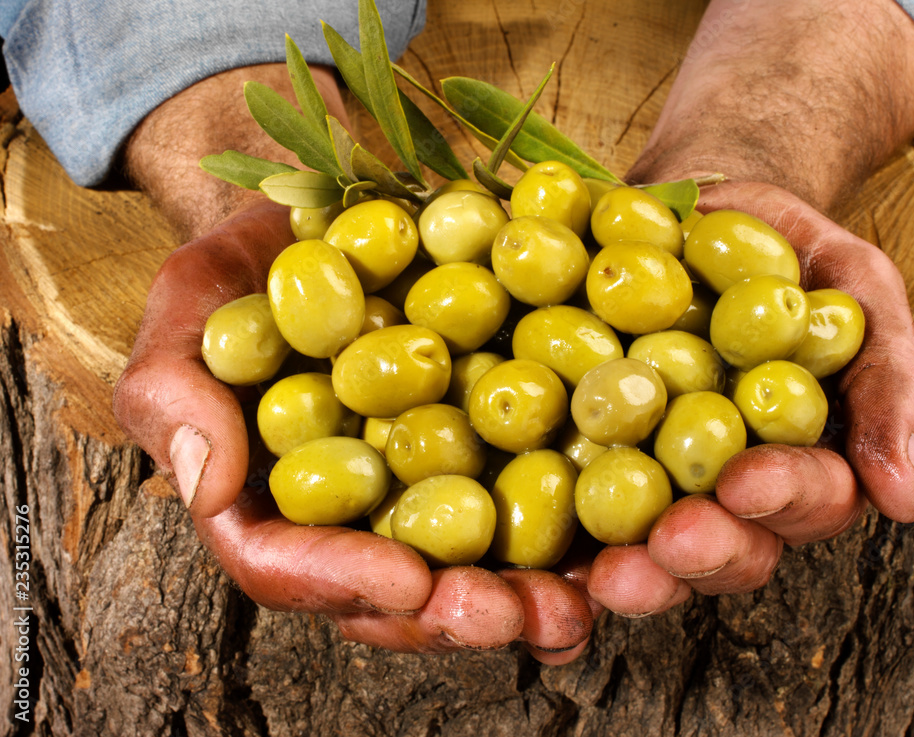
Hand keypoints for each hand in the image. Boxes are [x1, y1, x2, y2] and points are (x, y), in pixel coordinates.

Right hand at [113, 195, 595, 659]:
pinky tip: (617, 547)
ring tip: (575, 606)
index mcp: (272, 496)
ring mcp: (427, 486)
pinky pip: (534, 502)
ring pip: (471, 566)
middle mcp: (354, 512)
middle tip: (510, 617)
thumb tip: (204, 484)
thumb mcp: (193, 302)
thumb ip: (174, 387)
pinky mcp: (495, 449)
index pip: (289, 563)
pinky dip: (574, 536)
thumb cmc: (253, 265)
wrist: (333, 218)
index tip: (407, 581)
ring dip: (526, 599)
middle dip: (454, 614)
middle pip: (395, 589)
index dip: (341, 581)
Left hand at [588, 180, 913, 614]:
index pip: (806, 497)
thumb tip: (902, 501)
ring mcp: (648, 485)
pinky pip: (565, 516)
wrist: (682, 213)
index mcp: (797, 461)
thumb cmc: (778, 251)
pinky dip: (553, 548)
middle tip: (671, 541)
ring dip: (629, 570)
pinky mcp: (578, 466)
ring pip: (645, 552)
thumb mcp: (852, 287)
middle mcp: (723, 493)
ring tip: (603, 572)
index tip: (747, 480)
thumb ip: (888, 379)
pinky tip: (530, 557)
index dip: (782, 496)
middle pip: (724, 547)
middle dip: (701, 551)